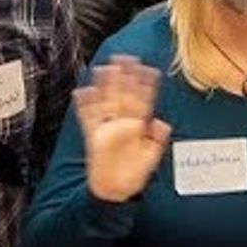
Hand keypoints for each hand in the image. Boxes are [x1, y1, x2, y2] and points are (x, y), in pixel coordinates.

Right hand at [72, 54, 172, 203]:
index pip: (143, 100)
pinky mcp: (94, 136)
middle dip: (125, 76)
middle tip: (126, 57)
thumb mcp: (151, 158)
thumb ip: (157, 141)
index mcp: (138, 125)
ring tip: (106, 68)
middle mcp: (123, 123)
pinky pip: (88, 117)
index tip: (151, 69)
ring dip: (105, 85)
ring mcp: (108, 127)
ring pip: (106, 100)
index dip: (147, 85)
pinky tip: (83, 91)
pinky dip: (85, 105)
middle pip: (123, 94)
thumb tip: (162, 124)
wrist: (115, 190)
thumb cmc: (134, 174)